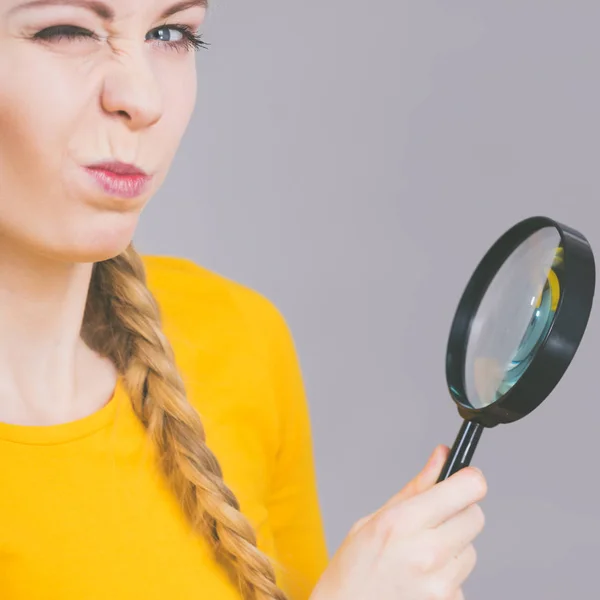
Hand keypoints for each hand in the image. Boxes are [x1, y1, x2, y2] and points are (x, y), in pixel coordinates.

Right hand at [311, 445, 486, 599]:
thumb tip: (442, 456)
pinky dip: (448, 575)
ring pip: (471, 549)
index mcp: (402, 522)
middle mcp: (426, 552)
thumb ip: (415, 488)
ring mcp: (440, 584)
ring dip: (454, 547)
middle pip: (475, 517)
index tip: (465, 478)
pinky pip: (463, 578)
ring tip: (420, 556)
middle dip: (460, 512)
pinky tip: (421, 579)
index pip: (466, 489)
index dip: (469, 479)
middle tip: (435, 520)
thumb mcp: (374, 519)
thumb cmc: (353, 570)